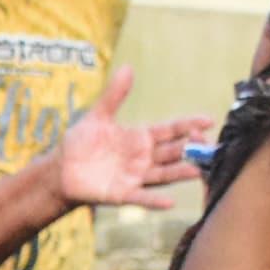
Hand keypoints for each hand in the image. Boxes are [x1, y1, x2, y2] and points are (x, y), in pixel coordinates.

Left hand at [51, 67, 206, 210]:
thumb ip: (114, 95)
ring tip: (198, 171)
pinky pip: (141, 197)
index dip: (188, 125)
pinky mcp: (122, 194)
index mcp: (140, 138)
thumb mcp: (98, 115)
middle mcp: (142, 158)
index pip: (170, 131)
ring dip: (180, 173)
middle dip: (191, 148)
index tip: (208, 120)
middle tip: (208, 143)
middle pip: (173, 153)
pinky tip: (169, 202)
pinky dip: (155, 201)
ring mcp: (135, 177)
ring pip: (163, 174)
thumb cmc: (80, 142)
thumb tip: (128, 67)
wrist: (60, 169)